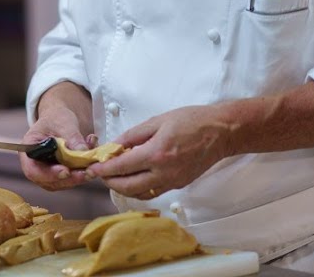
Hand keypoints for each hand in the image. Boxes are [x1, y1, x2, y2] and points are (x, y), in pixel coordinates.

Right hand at [20, 106, 98, 190]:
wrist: (60, 119)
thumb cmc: (56, 118)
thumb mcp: (64, 122)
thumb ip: (72, 137)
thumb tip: (83, 151)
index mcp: (28, 149)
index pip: (32, 168)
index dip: (48, 174)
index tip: (66, 171)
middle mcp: (34, 164)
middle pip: (47, 180)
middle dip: (68, 179)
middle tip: (86, 173)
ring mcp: (46, 171)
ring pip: (60, 183)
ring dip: (77, 178)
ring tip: (92, 167)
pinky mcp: (58, 174)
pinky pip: (69, 179)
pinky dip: (81, 173)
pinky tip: (91, 162)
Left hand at [86, 105, 228, 199]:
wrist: (220, 133)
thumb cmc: (193, 121)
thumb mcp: (158, 120)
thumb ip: (134, 135)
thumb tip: (115, 144)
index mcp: (157, 154)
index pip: (122, 167)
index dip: (104, 169)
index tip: (93, 168)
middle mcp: (164, 172)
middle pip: (128, 187)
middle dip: (110, 182)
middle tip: (100, 174)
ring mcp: (172, 181)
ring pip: (140, 194)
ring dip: (124, 188)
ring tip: (115, 177)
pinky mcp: (179, 185)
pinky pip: (153, 191)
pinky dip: (140, 188)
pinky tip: (135, 178)